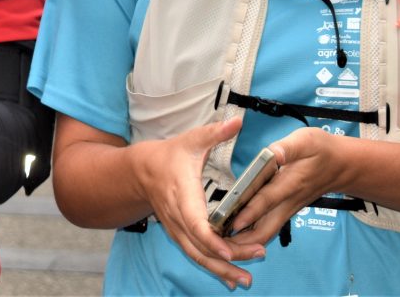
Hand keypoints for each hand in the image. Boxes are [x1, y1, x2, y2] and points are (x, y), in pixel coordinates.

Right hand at [130, 119, 266, 289]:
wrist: (141, 170)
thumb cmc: (170, 155)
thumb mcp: (192, 140)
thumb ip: (215, 133)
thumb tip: (237, 120)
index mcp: (182, 193)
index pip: (194, 222)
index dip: (211, 238)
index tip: (228, 251)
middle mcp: (178, 216)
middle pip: (200, 245)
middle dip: (228, 257)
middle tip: (258, 255)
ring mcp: (177, 228)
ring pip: (198, 255)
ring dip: (221, 270)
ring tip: (246, 280)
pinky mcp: (179, 234)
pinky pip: (196, 255)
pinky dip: (213, 268)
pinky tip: (231, 278)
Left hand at [225, 126, 340, 242]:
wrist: (341, 165)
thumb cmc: (322, 150)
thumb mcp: (307, 141)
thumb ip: (289, 148)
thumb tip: (274, 153)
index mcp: (290, 183)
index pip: (267, 200)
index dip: (249, 212)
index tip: (232, 223)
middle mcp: (288, 202)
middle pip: (265, 228)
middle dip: (243, 239)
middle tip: (219, 243)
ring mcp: (288, 209)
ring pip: (266, 232)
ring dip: (247, 241)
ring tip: (222, 244)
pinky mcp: (286, 210)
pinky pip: (269, 227)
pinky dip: (253, 235)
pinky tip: (235, 235)